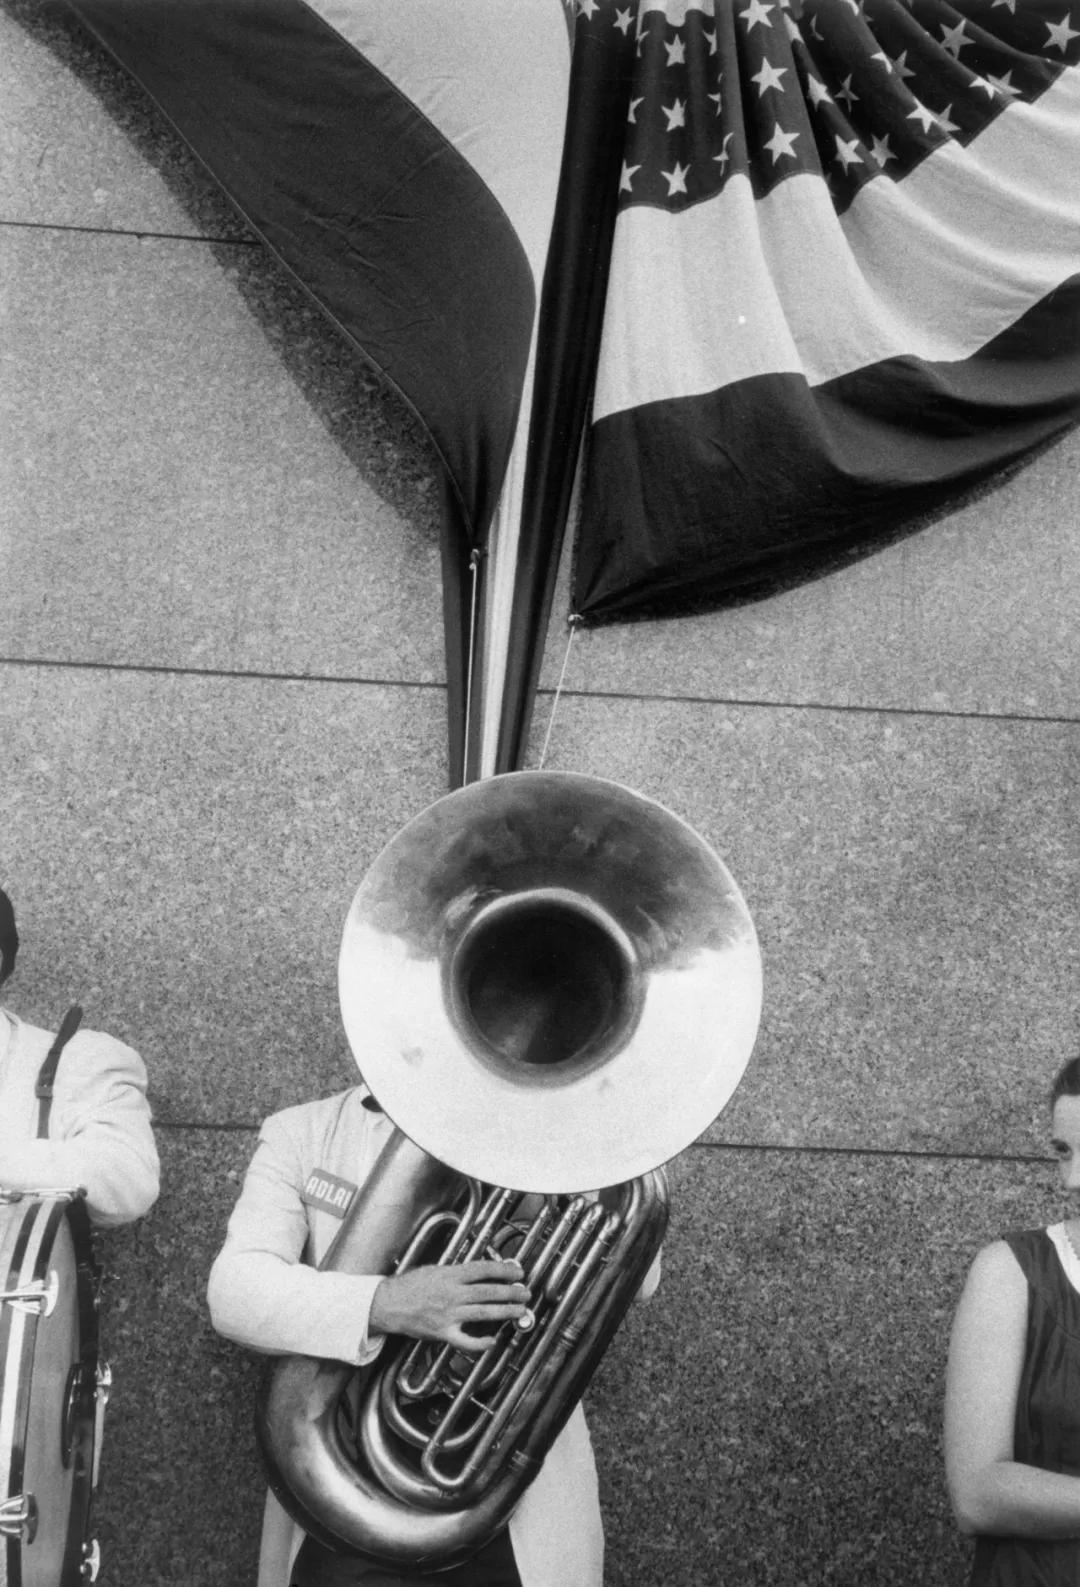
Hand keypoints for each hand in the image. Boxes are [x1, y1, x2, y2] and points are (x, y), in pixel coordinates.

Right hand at [370, 1260, 530, 1351]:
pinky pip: (465, 1340)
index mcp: (450, 1275)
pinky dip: (480, 1343)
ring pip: (483, 1313)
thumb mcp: (434, 1269)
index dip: (504, 1270)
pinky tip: (492, 1341)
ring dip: (505, 1312)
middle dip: (511, 1292)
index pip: (484, 1269)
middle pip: (488, 1292)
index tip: (518, 1271)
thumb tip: (481, 1271)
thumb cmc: (409, 1285)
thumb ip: (457, 1271)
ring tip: (520, 1311)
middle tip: (525, 1293)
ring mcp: (449, 1315)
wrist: (388, 1304)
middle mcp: (452, 1294)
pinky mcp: (443, 1332)